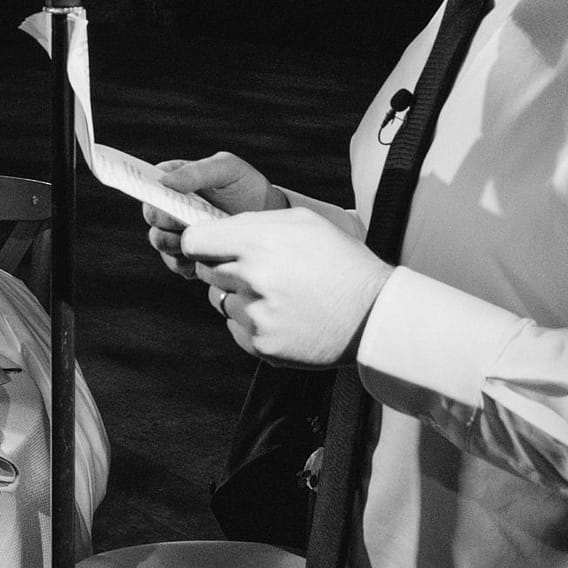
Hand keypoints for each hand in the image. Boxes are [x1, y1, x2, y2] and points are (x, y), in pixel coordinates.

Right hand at [141, 152, 284, 279]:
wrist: (269, 217)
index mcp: (175, 178)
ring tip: (201, 239)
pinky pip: (176, 263)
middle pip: (151, 215)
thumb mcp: (227, 169)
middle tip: (188, 221)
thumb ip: (197, 172)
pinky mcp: (187, 255)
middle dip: (167, 219)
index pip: (148, 183)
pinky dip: (187, 262)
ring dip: (176, 242)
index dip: (147, 190)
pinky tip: (208, 255)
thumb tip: (164, 181)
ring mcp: (177, 231)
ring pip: (159, 241)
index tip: (160, 199)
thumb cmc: (246, 186)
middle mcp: (170, 205)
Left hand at [183, 208, 392, 366]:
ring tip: (277, 293)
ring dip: (240, 295)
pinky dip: (251, 322)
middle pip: (207, 270)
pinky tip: (281, 314)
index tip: (209, 245)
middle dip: (224, 266)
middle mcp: (251, 278)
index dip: (200, 242)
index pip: (194, 242)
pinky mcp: (262, 345)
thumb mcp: (303, 222)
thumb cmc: (341, 262)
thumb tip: (217, 228)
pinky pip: (235, 327)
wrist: (373, 314)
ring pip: (221, 300)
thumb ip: (254, 222)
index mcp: (258, 242)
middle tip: (256, 268)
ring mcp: (255, 316)